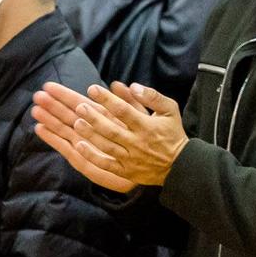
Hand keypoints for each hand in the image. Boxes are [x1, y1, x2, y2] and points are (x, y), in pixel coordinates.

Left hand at [30, 80, 185, 189]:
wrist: (179, 165)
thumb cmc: (172, 133)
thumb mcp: (170, 110)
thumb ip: (152, 96)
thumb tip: (132, 85)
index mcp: (147, 126)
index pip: (124, 110)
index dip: (107, 99)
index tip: (92, 89)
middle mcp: (137, 142)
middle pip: (111, 129)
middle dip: (94, 118)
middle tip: (79, 107)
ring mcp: (130, 158)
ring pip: (106, 146)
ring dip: (90, 134)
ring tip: (76, 122)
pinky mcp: (125, 171)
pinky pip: (106, 164)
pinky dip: (92, 156)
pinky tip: (79, 146)